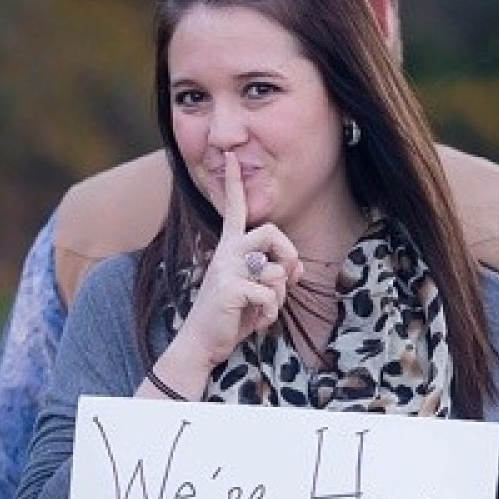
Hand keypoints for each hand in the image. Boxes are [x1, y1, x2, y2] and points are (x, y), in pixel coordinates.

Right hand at [170, 151, 302, 368]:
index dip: (233, 182)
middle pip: (273, 231)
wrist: (202, 343)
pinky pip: (270, 294)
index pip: (233, 209)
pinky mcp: (230, 288)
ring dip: (280, 297)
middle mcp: (225, 252)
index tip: (229, 156)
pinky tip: (259, 322)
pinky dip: (271, 313)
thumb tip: (295, 268)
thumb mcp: (256, 291)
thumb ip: (275, 274)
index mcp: (228, 247)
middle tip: (288, 278)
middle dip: (290, 255)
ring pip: (277, 270)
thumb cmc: (231, 315)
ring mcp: (226, 269)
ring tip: (264, 309)